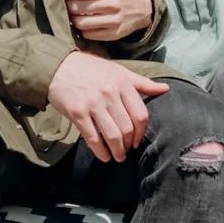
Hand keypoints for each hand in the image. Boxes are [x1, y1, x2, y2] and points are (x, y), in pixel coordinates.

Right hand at [47, 51, 169, 163]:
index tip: (138, 140)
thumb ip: (141, 82)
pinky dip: (100, 152)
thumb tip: (166, 89)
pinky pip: (92, 138)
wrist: (57, 66)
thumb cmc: (90, 68)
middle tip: (127, 150)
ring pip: (112, 135)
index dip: (142, 132)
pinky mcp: (77, 113)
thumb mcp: (118, 70)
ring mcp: (93, 104)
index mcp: (122, 83)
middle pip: (128, 128)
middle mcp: (109, 94)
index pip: (141, 114)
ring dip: (117, 151)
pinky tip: (104, 156)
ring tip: (118, 156)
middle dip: (129, 144)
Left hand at [63, 0, 153, 41]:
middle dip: (67, 4)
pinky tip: (83, 21)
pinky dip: (82, 29)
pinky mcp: (113, 34)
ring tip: (74, 12)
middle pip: (78, 8)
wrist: (143, 6)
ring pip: (81, 23)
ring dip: (73, 18)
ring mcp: (114, 21)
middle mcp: (113, 4)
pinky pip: (88, 34)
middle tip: (66, 2)